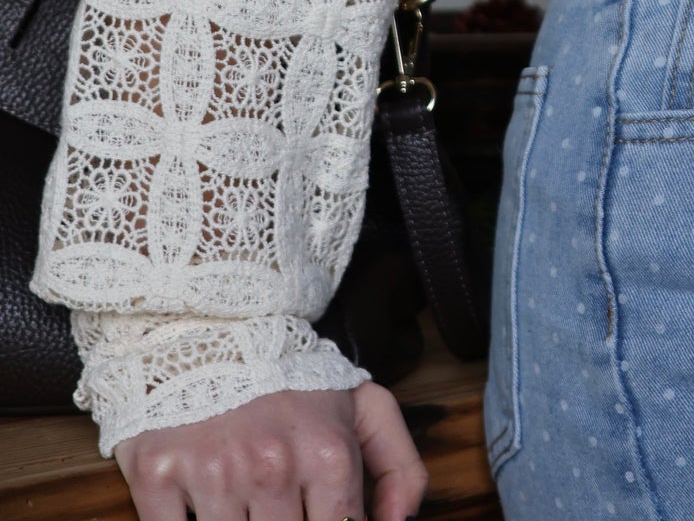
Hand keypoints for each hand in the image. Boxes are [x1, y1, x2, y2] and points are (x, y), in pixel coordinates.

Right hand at [114, 381, 427, 520]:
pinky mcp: (157, 477)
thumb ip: (400, 468)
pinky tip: (200, 508)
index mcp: (327, 454)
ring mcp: (213, 474)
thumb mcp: (364, 407)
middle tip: (277, 505)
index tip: (312, 514)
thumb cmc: (293, 382)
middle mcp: (272, 467)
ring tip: (244, 502)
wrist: (214, 328)